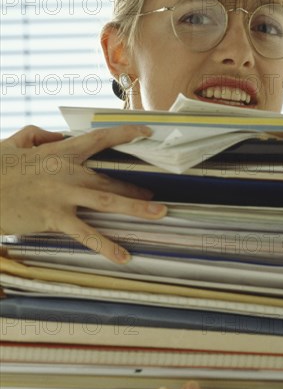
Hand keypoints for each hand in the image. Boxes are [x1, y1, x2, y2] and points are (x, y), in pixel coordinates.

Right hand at [0, 125, 166, 262]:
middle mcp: (66, 171)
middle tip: (156, 197)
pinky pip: (85, 233)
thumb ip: (39, 135)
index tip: (146, 132)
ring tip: (160, 213)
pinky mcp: (54, 217)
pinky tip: (123, 256)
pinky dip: (105, 245)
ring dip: (136, 207)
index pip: (99, 139)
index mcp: (59, 151)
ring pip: (107, 201)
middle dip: (135, 187)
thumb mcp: (16, 142)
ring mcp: (62, 195)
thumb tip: (57, 135)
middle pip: (109, 178)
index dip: (125, 134)